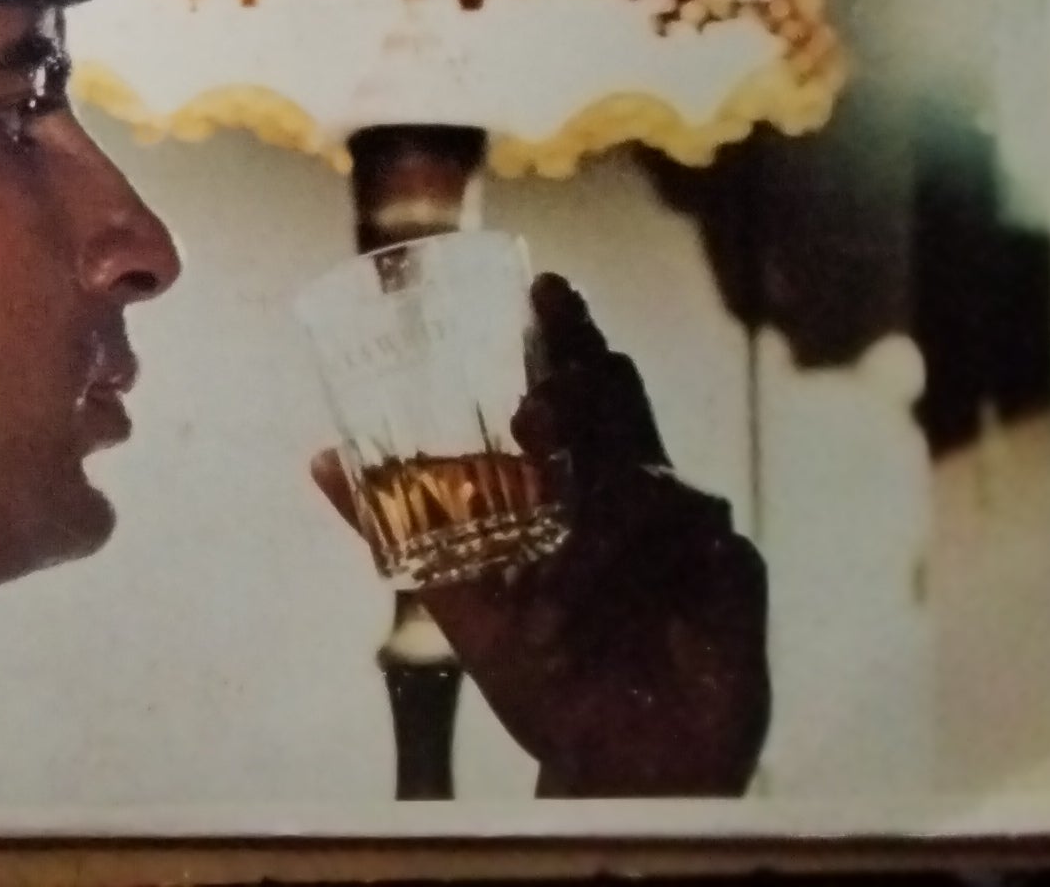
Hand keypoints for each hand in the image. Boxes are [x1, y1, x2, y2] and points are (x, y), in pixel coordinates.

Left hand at [313, 273, 769, 796]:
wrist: (614, 766)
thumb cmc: (544, 670)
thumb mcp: (455, 590)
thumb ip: (391, 517)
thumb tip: (317, 457)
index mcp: (585, 474)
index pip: (579, 384)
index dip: (567, 332)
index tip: (546, 284)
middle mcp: (642, 484)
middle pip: (623, 400)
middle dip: (583, 377)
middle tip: (539, 378)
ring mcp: (693, 526)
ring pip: (645, 473)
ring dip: (590, 497)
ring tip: (537, 510)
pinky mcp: (733, 574)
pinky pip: (688, 546)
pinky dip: (636, 564)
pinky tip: (596, 595)